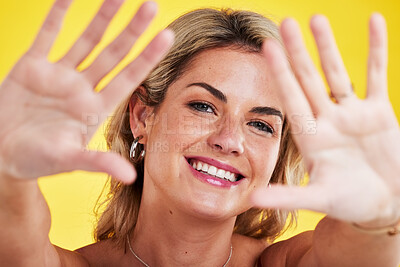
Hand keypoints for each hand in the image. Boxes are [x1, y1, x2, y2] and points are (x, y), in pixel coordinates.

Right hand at [0, 0, 172, 181]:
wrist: (0, 153)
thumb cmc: (35, 160)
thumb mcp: (68, 160)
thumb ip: (98, 163)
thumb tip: (130, 177)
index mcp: (95, 108)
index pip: (129, 77)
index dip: (148, 57)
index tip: (167, 35)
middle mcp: (82, 87)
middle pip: (113, 53)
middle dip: (132, 31)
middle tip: (152, 6)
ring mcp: (58, 75)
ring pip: (86, 39)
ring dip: (102, 17)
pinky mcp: (31, 66)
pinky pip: (47, 35)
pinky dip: (57, 14)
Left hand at [252, 14, 399, 225]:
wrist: (386, 204)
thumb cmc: (349, 203)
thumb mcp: (317, 199)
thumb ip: (287, 198)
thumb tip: (252, 200)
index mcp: (310, 137)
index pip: (291, 98)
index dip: (280, 73)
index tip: (266, 47)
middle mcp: (327, 120)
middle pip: (309, 79)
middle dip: (298, 53)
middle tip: (286, 23)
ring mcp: (352, 114)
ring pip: (338, 73)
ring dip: (328, 47)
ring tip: (317, 18)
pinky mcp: (380, 113)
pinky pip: (377, 75)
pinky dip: (377, 49)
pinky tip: (375, 22)